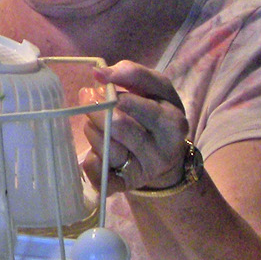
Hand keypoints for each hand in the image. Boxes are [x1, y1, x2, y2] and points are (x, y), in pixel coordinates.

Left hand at [81, 61, 191, 192]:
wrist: (166, 156)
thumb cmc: (157, 113)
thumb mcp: (156, 89)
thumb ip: (132, 73)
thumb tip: (99, 73)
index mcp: (173, 123)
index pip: (137, 105)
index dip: (113, 92)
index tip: (100, 81)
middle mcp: (162, 151)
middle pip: (118, 126)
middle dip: (96, 109)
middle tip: (87, 97)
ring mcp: (144, 171)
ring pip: (106, 148)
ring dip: (92, 129)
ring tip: (93, 121)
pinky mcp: (126, 185)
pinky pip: (101, 175)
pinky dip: (91, 162)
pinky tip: (94, 152)